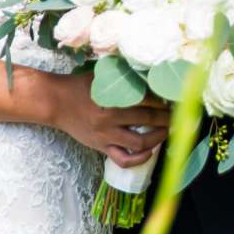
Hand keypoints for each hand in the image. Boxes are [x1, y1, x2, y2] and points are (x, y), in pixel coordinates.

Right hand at [39, 71, 170, 165]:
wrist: (56, 102)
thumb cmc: (80, 86)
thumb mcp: (103, 76)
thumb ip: (124, 77)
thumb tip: (149, 73)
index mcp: (112, 98)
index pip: (147, 99)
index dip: (163, 99)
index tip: (173, 97)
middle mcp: (110, 119)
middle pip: (148, 119)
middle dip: (166, 117)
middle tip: (176, 114)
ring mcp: (106, 135)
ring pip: (140, 143)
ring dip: (158, 137)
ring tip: (166, 130)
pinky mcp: (101, 147)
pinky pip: (123, 160)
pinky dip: (139, 159)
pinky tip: (150, 152)